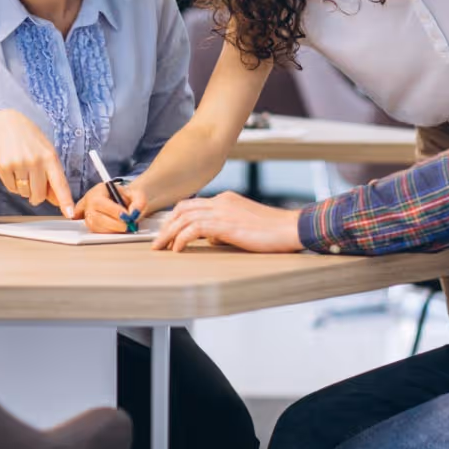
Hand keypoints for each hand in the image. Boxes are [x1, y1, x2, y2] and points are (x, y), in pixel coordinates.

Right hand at [0, 109, 73, 215]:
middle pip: (39, 194)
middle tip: (34, 183)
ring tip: (23, 170)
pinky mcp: (4, 166)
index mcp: (50, 157)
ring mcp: (19, 163)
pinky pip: (12, 188)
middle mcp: (36, 161)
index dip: (65, 200)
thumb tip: (56, 201)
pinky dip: (13, 184)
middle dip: (37, 195)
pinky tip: (14, 169)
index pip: (60, 183)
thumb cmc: (31, 141)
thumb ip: (53, 177)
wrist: (8, 125)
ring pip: (25, 193)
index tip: (69, 213)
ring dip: (24, 188)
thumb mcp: (47, 154)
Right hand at [74, 182, 147, 233]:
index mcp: (99, 191)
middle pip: (95, 217)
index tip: (126, 216)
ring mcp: (88, 215)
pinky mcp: (91, 225)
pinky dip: (109, 233)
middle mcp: (90, 202)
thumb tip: (134, 213)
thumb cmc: (128, 196)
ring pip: (95, 227)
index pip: (100, 202)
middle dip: (114, 224)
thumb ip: (139, 201)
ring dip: (112, 230)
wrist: (125, 201)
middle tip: (128, 226)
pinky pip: (97, 232)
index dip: (113, 211)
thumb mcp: (137, 194)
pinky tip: (119, 229)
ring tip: (126, 227)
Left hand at [152, 191, 303, 252]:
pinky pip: (194, 228)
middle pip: (183, 209)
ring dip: (169, 233)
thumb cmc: (273, 231)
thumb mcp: (244, 226)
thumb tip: (210, 239)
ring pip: (184, 217)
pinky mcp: (225, 224)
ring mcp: (223, 211)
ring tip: (161, 247)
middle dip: (166, 225)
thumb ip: (225, 229)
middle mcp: (221, 201)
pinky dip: (181, 238)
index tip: (167, 232)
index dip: (176, 218)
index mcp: (226, 199)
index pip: (193, 205)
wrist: (290, 228)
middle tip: (157, 241)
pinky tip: (177, 249)